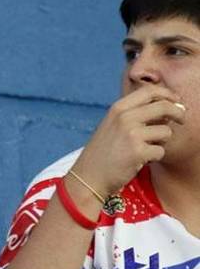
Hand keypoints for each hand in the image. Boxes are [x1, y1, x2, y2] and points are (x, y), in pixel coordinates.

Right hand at [71, 85, 185, 194]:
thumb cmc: (102, 153)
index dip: (168, 94)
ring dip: (162, 141)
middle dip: (178, 113)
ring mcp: (131, 135)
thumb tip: (167, 107)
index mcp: (118, 108)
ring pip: (166, 131)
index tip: (175, 101)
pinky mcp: (138, 152)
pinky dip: (154, 157)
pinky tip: (140, 160)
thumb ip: (134, 114)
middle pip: (164, 106)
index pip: (150, 91)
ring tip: (146, 148)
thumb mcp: (112, 125)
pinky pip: (161, 151)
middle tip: (181, 120)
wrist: (87, 177)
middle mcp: (125, 118)